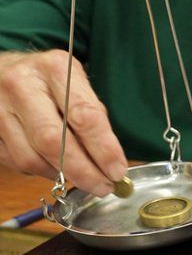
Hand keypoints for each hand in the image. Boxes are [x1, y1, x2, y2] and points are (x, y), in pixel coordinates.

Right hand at [0, 50, 126, 195]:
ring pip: (31, 158)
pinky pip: (15, 162)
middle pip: (54, 141)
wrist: (0, 70)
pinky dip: (39, 171)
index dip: (103, 149)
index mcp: (54, 68)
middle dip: (83, 171)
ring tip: (81, 177)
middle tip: (103, 186)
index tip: (117, 170)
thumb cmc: (46, 78)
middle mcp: (22, 85)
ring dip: (61, 175)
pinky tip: (54, 167)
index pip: (84, 116)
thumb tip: (110, 158)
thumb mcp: (74, 80)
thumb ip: (90, 112)